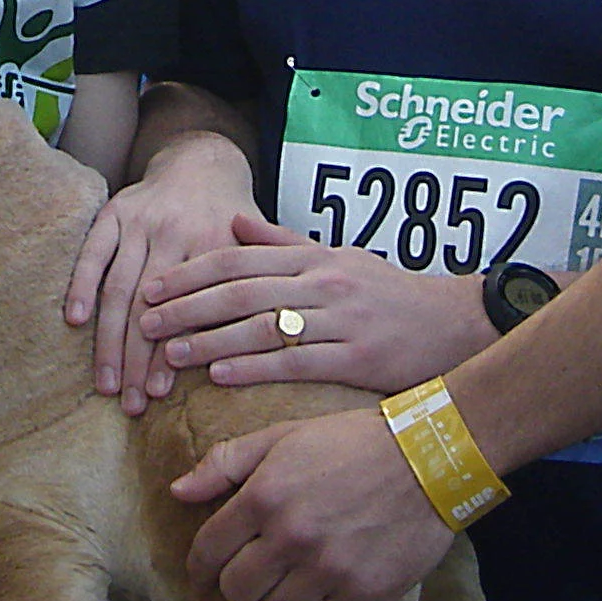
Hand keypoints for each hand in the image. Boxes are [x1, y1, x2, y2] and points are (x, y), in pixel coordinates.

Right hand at [65, 135, 260, 411]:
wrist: (203, 161)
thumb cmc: (233, 220)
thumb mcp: (256, 249)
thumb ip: (257, 291)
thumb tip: (267, 352)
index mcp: (215, 246)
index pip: (189, 311)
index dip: (171, 354)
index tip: (159, 394)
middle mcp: (176, 233)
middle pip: (149, 308)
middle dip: (136, 361)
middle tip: (129, 404)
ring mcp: (141, 222)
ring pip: (119, 288)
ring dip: (109, 340)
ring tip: (106, 383)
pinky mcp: (115, 211)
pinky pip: (93, 252)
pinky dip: (80, 285)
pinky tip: (74, 320)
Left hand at [137, 212, 488, 397]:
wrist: (456, 324)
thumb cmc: (390, 295)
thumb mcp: (339, 257)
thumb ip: (284, 243)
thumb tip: (234, 223)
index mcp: (315, 257)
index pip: (241, 258)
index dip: (192, 272)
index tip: (153, 286)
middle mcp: (323, 283)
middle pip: (242, 290)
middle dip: (188, 305)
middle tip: (146, 321)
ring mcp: (341, 320)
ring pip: (262, 326)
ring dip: (210, 340)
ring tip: (170, 353)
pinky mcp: (357, 358)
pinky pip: (296, 362)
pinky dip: (253, 367)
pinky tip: (219, 376)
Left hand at [175, 406, 453, 600]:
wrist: (429, 457)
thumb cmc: (352, 442)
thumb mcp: (283, 436)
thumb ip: (225, 463)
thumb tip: (177, 491)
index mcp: (264, 496)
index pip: (208, 551)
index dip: (201, 566)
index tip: (207, 571)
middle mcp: (291, 537)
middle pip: (238, 591)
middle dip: (241, 582)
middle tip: (259, 571)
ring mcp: (328, 569)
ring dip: (282, 599)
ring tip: (299, 577)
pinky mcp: (364, 594)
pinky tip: (331, 589)